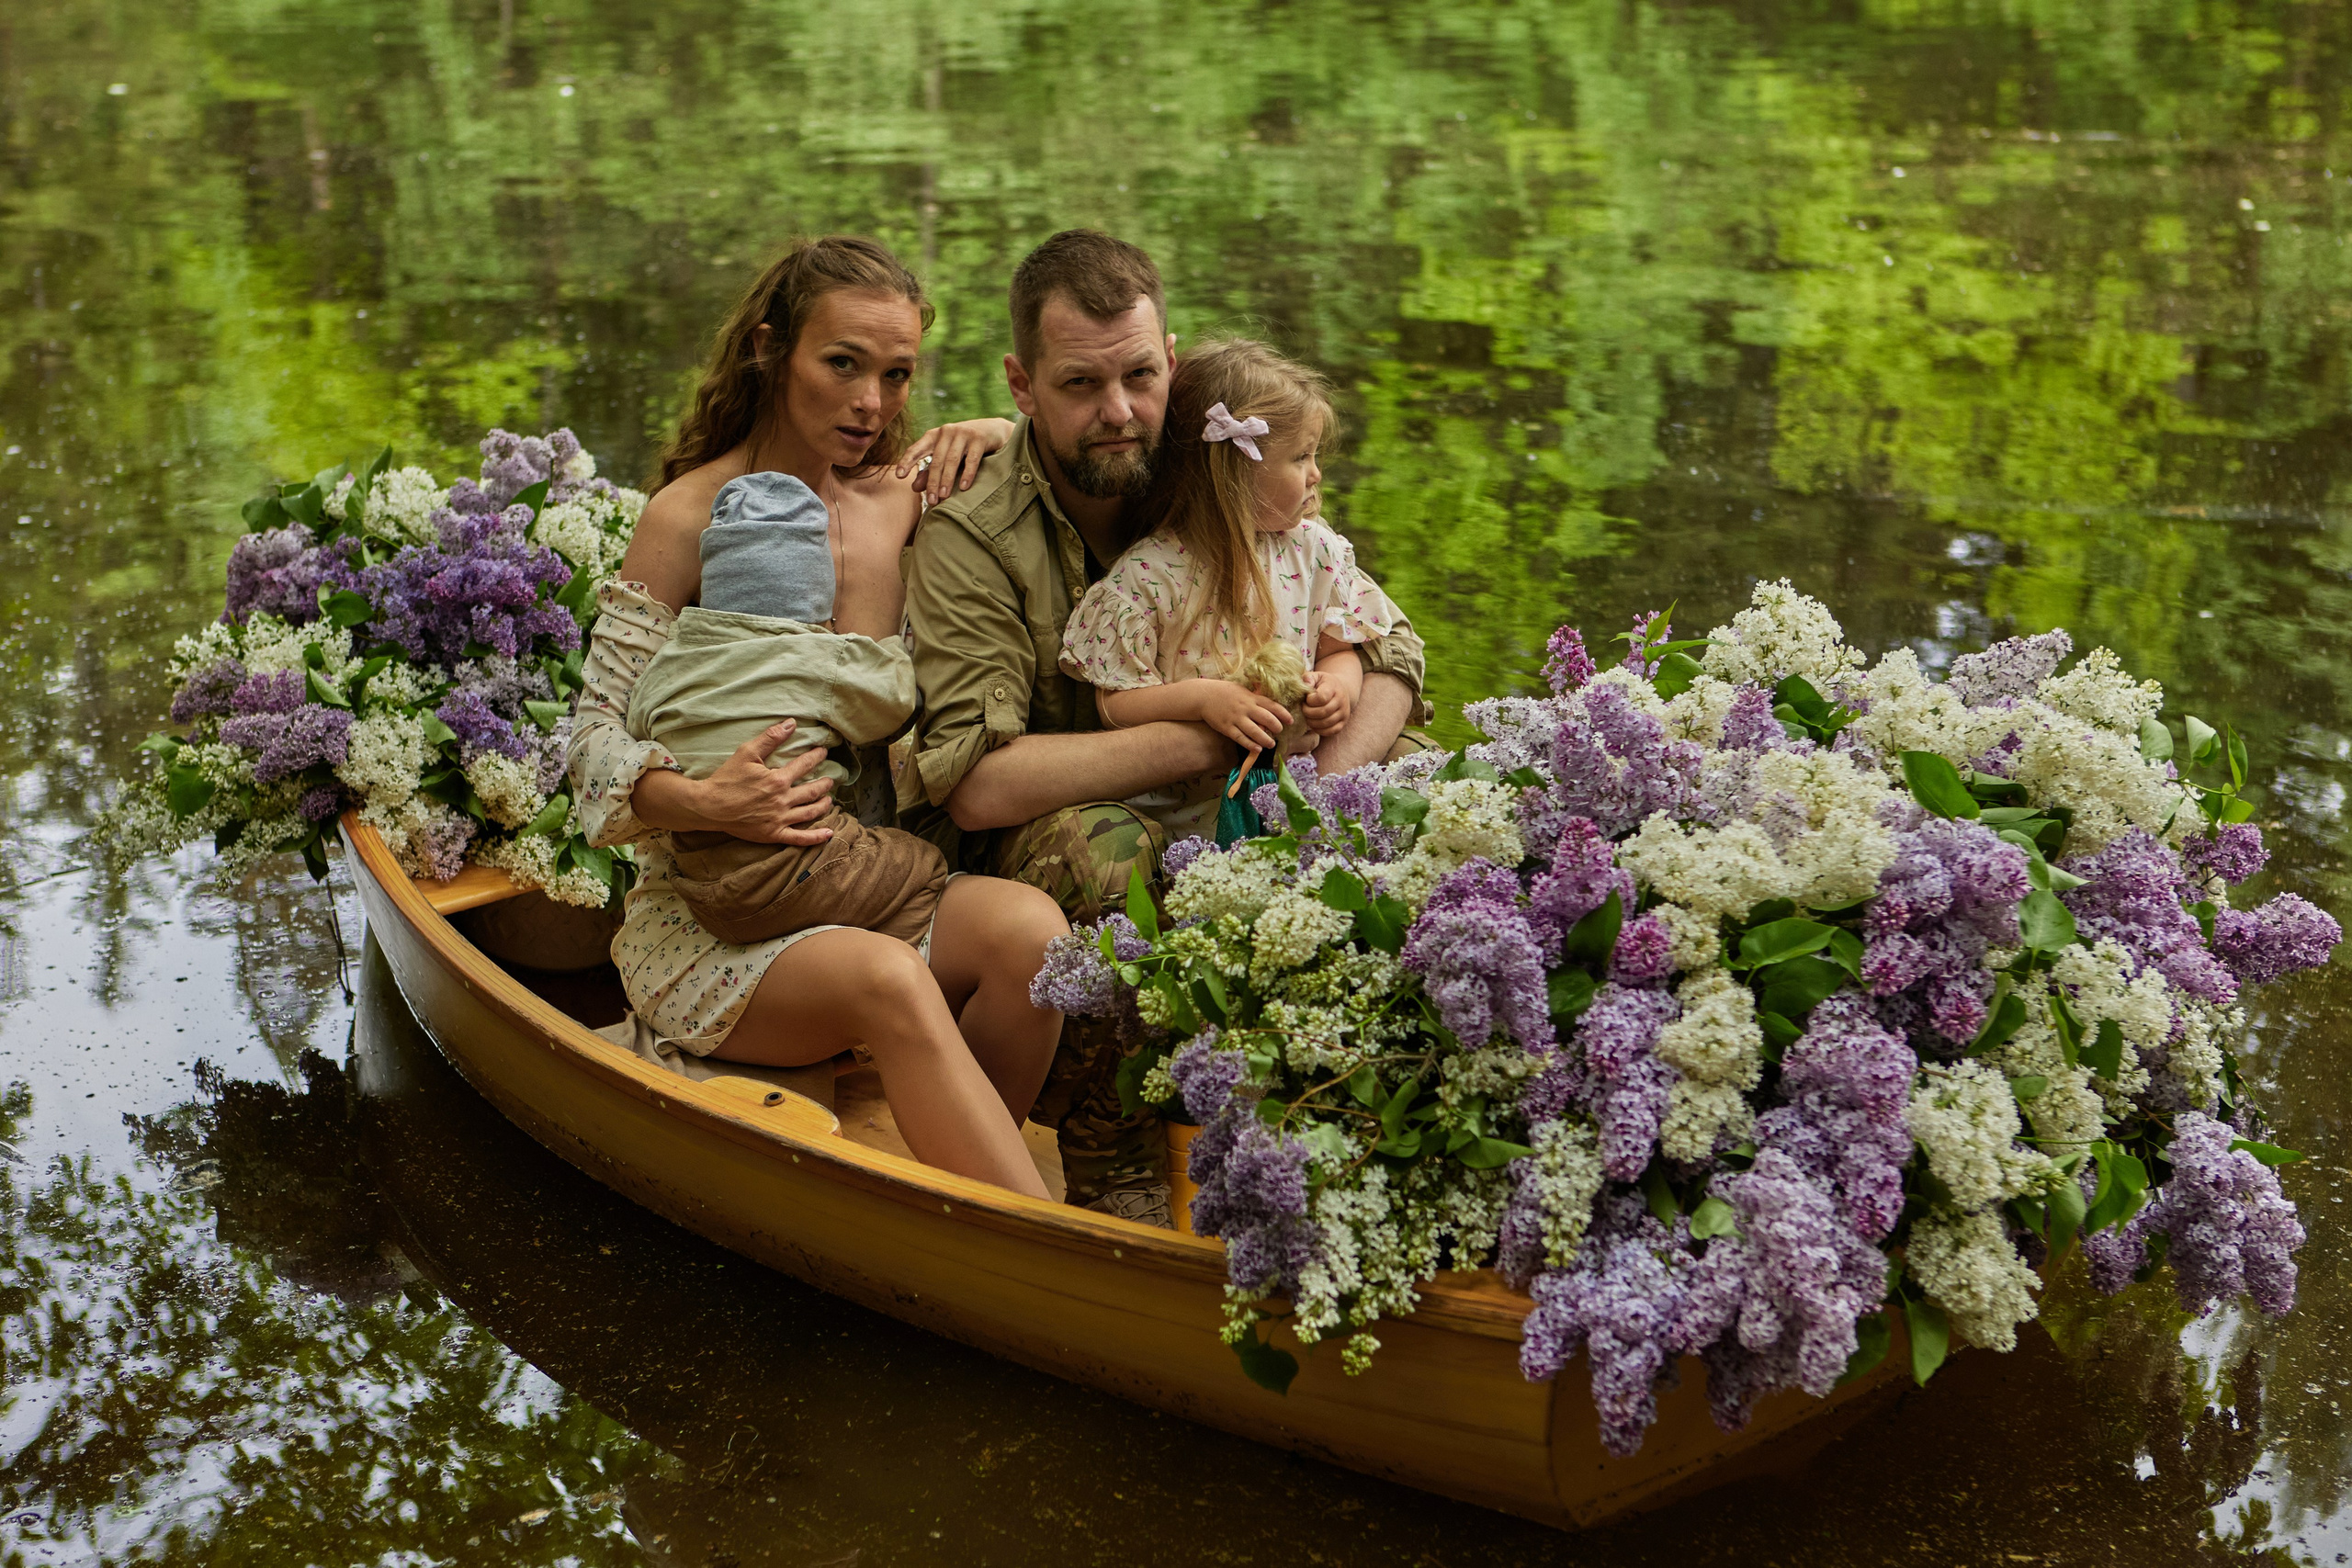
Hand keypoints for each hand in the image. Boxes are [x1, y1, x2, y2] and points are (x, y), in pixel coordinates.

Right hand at [691, 721, 836, 844]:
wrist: (709, 806)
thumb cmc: (726, 778)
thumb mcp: (746, 753)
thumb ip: (770, 738)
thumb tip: (791, 723)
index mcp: (777, 780)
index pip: (805, 765)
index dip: (816, 757)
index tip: (823, 752)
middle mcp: (782, 800)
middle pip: (812, 791)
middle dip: (824, 783)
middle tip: (830, 779)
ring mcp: (779, 819)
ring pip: (810, 813)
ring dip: (823, 805)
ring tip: (829, 799)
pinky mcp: (773, 834)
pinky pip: (799, 838)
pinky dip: (816, 837)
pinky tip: (829, 834)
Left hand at [896, 418, 1015, 506]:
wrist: (992, 430)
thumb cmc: (964, 446)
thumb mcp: (945, 456)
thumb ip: (930, 471)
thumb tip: (913, 488)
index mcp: (933, 436)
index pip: (916, 449)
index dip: (907, 462)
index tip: (899, 476)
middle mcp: (946, 432)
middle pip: (936, 460)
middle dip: (932, 482)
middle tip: (931, 501)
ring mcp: (963, 433)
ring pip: (952, 460)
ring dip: (947, 480)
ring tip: (943, 497)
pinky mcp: (979, 438)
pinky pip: (972, 459)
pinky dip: (968, 473)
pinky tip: (964, 487)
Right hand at [1195, 680, 1290, 753]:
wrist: (1204, 696)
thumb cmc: (1225, 692)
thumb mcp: (1242, 690)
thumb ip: (1255, 697)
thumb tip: (1271, 703)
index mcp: (1251, 697)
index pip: (1272, 706)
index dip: (1283, 714)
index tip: (1290, 721)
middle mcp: (1245, 708)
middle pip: (1267, 719)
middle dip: (1276, 727)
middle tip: (1279, 732)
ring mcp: (1236, 718)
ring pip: (1255, 731)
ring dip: (1265, 740)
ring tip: (1270, 744)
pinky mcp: (1227, 728)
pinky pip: (1240, 738)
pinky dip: (1250, 745)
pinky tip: (1257, 749)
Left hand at [1301, 669, 1353, 735]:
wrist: (1340, 690)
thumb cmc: (1323, 683)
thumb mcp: (1316, 676)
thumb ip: (1308, 678)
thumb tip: (1305, 685)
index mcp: (1334, 687)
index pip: (1321, 698)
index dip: (1310, 700)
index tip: (1307, 698)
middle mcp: (1342, 700)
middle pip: (1323, 712)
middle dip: (1308, 712)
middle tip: (1304, 708)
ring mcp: (1344, 713)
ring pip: (1326, 723)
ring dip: (1312, 722)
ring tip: (1307, 716)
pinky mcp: (1343, 723)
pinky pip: (1330, 731)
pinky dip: (1319, 730)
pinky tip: (1314, 723)